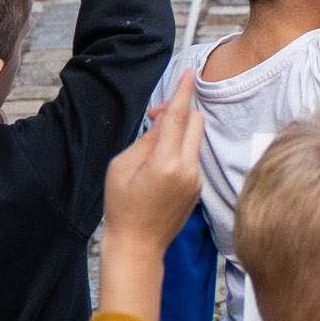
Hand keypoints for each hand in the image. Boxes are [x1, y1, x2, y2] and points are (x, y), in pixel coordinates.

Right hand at [99, 66, 203, 276]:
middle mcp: (187, 170)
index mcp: (166, 163)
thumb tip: (163, 121)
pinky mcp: (197, 188)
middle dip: (179, 111)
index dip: (182, 91)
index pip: (178, 116)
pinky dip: (179, 151)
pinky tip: (158, 168)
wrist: (138, 247)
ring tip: (151, 150)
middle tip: (154, 118)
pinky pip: (192, 158)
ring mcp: (196, 180)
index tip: (187, 73)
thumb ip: (145, 140)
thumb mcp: (121, 168)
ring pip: (194, 140)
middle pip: (195, 122)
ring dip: (177, 133)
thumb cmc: (122, 208)